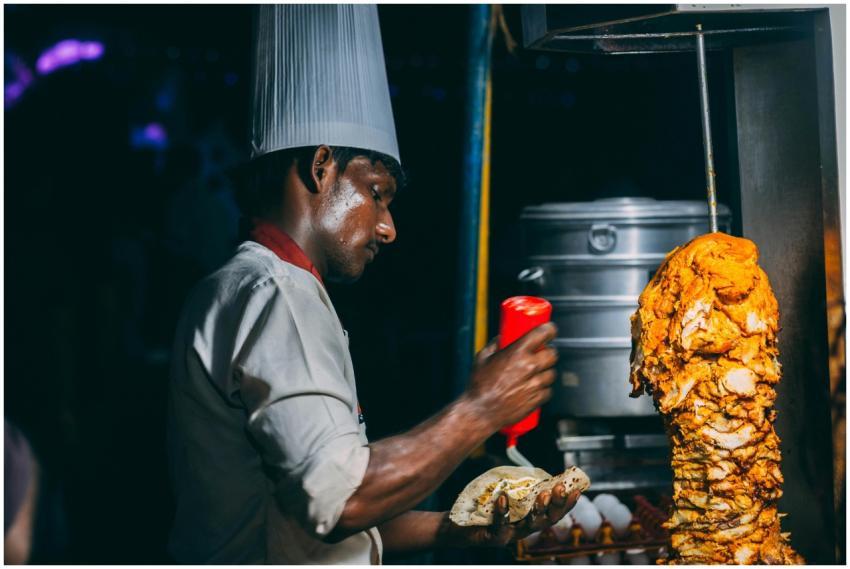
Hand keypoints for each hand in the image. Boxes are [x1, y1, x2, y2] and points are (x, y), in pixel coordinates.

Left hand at [441, 483, 579, 547]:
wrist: (454, 524)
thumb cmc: (479, 507)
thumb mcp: (502, 492)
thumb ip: (518, 486)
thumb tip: (535, 472)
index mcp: (527, 518)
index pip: (552, 512)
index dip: (566, 503)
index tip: (577, 489)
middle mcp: (521, 529)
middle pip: (546, 520)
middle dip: (557, 505)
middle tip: (562, 488)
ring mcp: (508, 535)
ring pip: (529, 526)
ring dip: (539, 510)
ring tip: (544, 494)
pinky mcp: (492, 537)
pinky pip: (500, 525)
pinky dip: (503, 511)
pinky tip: (504, 497)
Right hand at [463, 323, 558, 429]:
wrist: (481, 411)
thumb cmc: (479, 385)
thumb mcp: (482, 358)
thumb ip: (494, 345)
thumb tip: (501, 338)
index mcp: (517, 353)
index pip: (543, 334)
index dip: (549, 330)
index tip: (549, 330)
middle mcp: (529, 366)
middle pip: (552, 354)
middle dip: (548, 353)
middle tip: (541, 355)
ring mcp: (535, 384)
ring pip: (552, 373)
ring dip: (545, 372)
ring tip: (534, 374)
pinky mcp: (537, 399)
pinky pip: (548, 391)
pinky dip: (543, 389)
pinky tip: (532, 388)